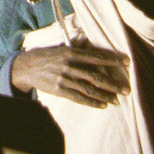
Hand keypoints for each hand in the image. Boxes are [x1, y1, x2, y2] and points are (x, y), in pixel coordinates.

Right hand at [10, 38, 129, 106]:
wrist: (27, 67)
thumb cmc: (47, 56)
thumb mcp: (61, 48)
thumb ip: (77, 50)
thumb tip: (93, 50)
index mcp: (71, 52)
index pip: (97, 57)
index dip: (113, 60)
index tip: (127, 62)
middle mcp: (69, 66)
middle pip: (97, 76)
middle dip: (114, 83)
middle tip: (127, 89)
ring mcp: (65, 79)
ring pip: (90, 89)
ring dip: (106, 95)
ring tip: (118, 100)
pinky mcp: (60, 90)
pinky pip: (80, 98)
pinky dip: (93, 102)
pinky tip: (103, 105)